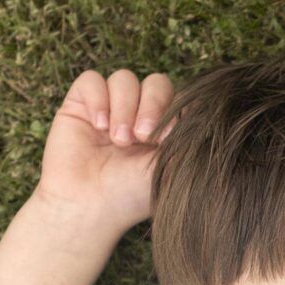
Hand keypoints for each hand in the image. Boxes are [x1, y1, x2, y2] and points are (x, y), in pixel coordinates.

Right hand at [32, 67, 175, 234]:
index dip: (174, 111)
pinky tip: (99, 126)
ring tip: (120, 140)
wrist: (91, 206)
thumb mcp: (172, 166)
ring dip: (125, 107)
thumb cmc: (133, 194)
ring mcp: (110, 107)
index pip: (179, 97)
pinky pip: (92, 80)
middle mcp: (139, 114)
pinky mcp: (80, 105)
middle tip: (143, 137)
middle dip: (152, 106)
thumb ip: (189, 136)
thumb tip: (203, 108)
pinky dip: (98, 99)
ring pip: (124, 79)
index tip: (166, 141)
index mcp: (165, 127)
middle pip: (156, 82)